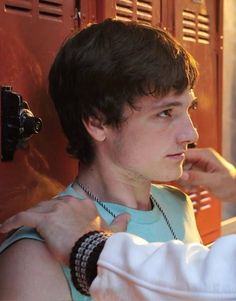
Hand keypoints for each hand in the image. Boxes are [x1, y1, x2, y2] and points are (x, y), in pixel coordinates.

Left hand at [0, 196, 129, 264]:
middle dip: (43, 212)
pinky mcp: (44, 219)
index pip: (66, 204)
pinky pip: (24, 217)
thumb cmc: (102, 242)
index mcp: (85, 204)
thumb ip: (120, 221)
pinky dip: (13, 221)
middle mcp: (71, 202)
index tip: (54, 220)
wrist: (93, 251)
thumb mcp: (113, 230)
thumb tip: (128, 215)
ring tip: (19, 224)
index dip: (58, 212)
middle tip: (37, 223)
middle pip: (50, 204)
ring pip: (37, 209)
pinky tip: (5, 227)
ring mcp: (57, 209)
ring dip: (28, 217)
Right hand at [178, 148, 235, 201]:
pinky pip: (186, 175)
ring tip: (192, 188)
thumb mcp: (215, 181)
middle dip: (181, 174)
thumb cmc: (231, 184)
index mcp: (205, 154)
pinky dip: (187, 183)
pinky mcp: (197, 172)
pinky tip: (193, 188)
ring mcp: (198, 164)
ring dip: (184, 180)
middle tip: (186, 185)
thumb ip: (198, 177)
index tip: (175, 175)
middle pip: (181, 162)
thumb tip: (182, 175)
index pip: (184, 154)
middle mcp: (200, 157)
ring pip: (182, 170)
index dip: (177, 163)